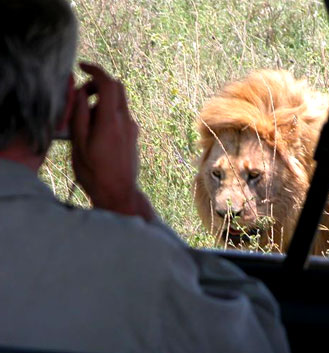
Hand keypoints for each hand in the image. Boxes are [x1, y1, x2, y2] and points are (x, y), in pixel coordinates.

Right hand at [70, 62, 153, 220]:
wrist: (119, 193)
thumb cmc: (95, 172)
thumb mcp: (79, 143)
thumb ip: (80, 114)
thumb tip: (81, 93)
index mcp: (111, 121)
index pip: (109, 84)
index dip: (95, 70)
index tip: (82, 67)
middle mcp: (126, 121)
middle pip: (118, 88)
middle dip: (99, 85)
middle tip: (82, 97)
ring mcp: (133, 128)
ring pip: (120, 102)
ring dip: (103, 101)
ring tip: (86, 121)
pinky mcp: (134, 136)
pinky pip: (122, 115)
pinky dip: (109, 113)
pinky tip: (96, 131)